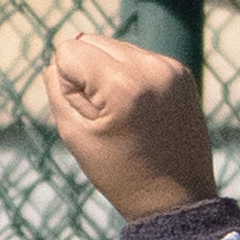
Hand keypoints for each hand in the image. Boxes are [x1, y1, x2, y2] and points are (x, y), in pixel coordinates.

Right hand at [45, 27, 214, 213]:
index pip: (68, 50)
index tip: (90, 117)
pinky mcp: (181, 72)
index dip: (68, 84)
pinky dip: (132, 78)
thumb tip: (59, 59)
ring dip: (109, 74)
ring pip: (115, 47)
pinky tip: (142, 111)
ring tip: (126, 115)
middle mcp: (149, 66)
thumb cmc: (120, 174)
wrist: (176, 199)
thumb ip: (58, 91)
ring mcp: (169, 67)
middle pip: (91, 40)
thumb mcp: (76, 136)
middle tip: (108, 117)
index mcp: (121, 84)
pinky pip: (139, 58)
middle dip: (88, 74)